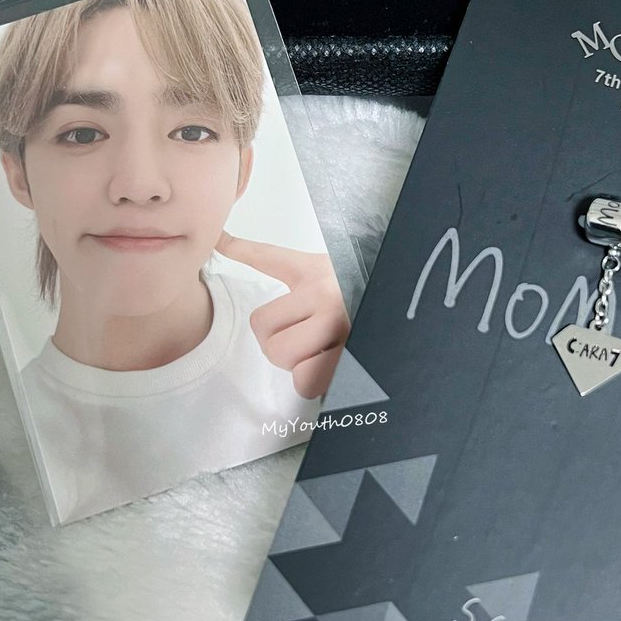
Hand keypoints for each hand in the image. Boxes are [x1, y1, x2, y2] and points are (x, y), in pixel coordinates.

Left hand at [215, 232, 348, 399]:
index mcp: (315, 272)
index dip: (238, 247)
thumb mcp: (319, 270)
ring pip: (286, 361)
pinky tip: (332, 364)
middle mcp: (327, 296)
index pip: (269, 258)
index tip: (219, 238)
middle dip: (278, 344)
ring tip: (321, 350)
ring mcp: (341, 328)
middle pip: (265, 334)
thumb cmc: (358, 293)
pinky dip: (316, 380)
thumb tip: (222, 239)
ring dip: (298, 364)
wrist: (402, 298)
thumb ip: (271, 259)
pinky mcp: (351, 358)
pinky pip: (309, 382)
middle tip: (305, 337)